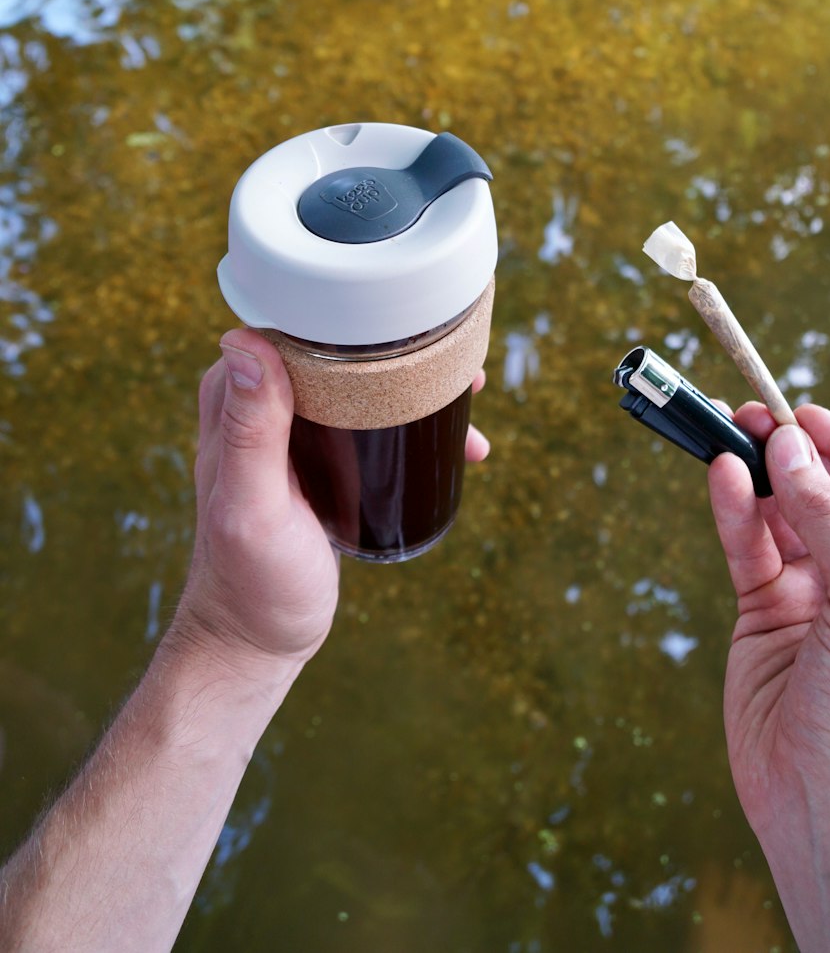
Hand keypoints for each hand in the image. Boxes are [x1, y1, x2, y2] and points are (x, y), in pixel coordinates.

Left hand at [174, 330, 489, 669]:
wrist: (255, 644)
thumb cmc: (251, 585)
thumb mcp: (254, 508)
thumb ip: (250, 430)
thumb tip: (247, 343)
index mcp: (230, 397)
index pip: (291, 325)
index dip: (352, 318)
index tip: (409, 324)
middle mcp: (254, 402)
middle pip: (333, 347)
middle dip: (397, 348)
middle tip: (456, 365)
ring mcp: (286, 431)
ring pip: (355, 380)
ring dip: (410, 382)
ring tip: (466, 397)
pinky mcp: (313, 459)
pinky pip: (363, 416)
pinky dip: (405, 417)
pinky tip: (449, 436)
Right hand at [708, 404, 829, 842]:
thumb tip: (790, 446)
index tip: (808, 418)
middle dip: (800, 450)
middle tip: (759, 415)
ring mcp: (814, 596)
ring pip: (783, 513)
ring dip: (760, 471)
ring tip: (730, 431)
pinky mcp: (764, 616)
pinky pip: (748, 547)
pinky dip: (734, 510)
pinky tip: (724, 476)